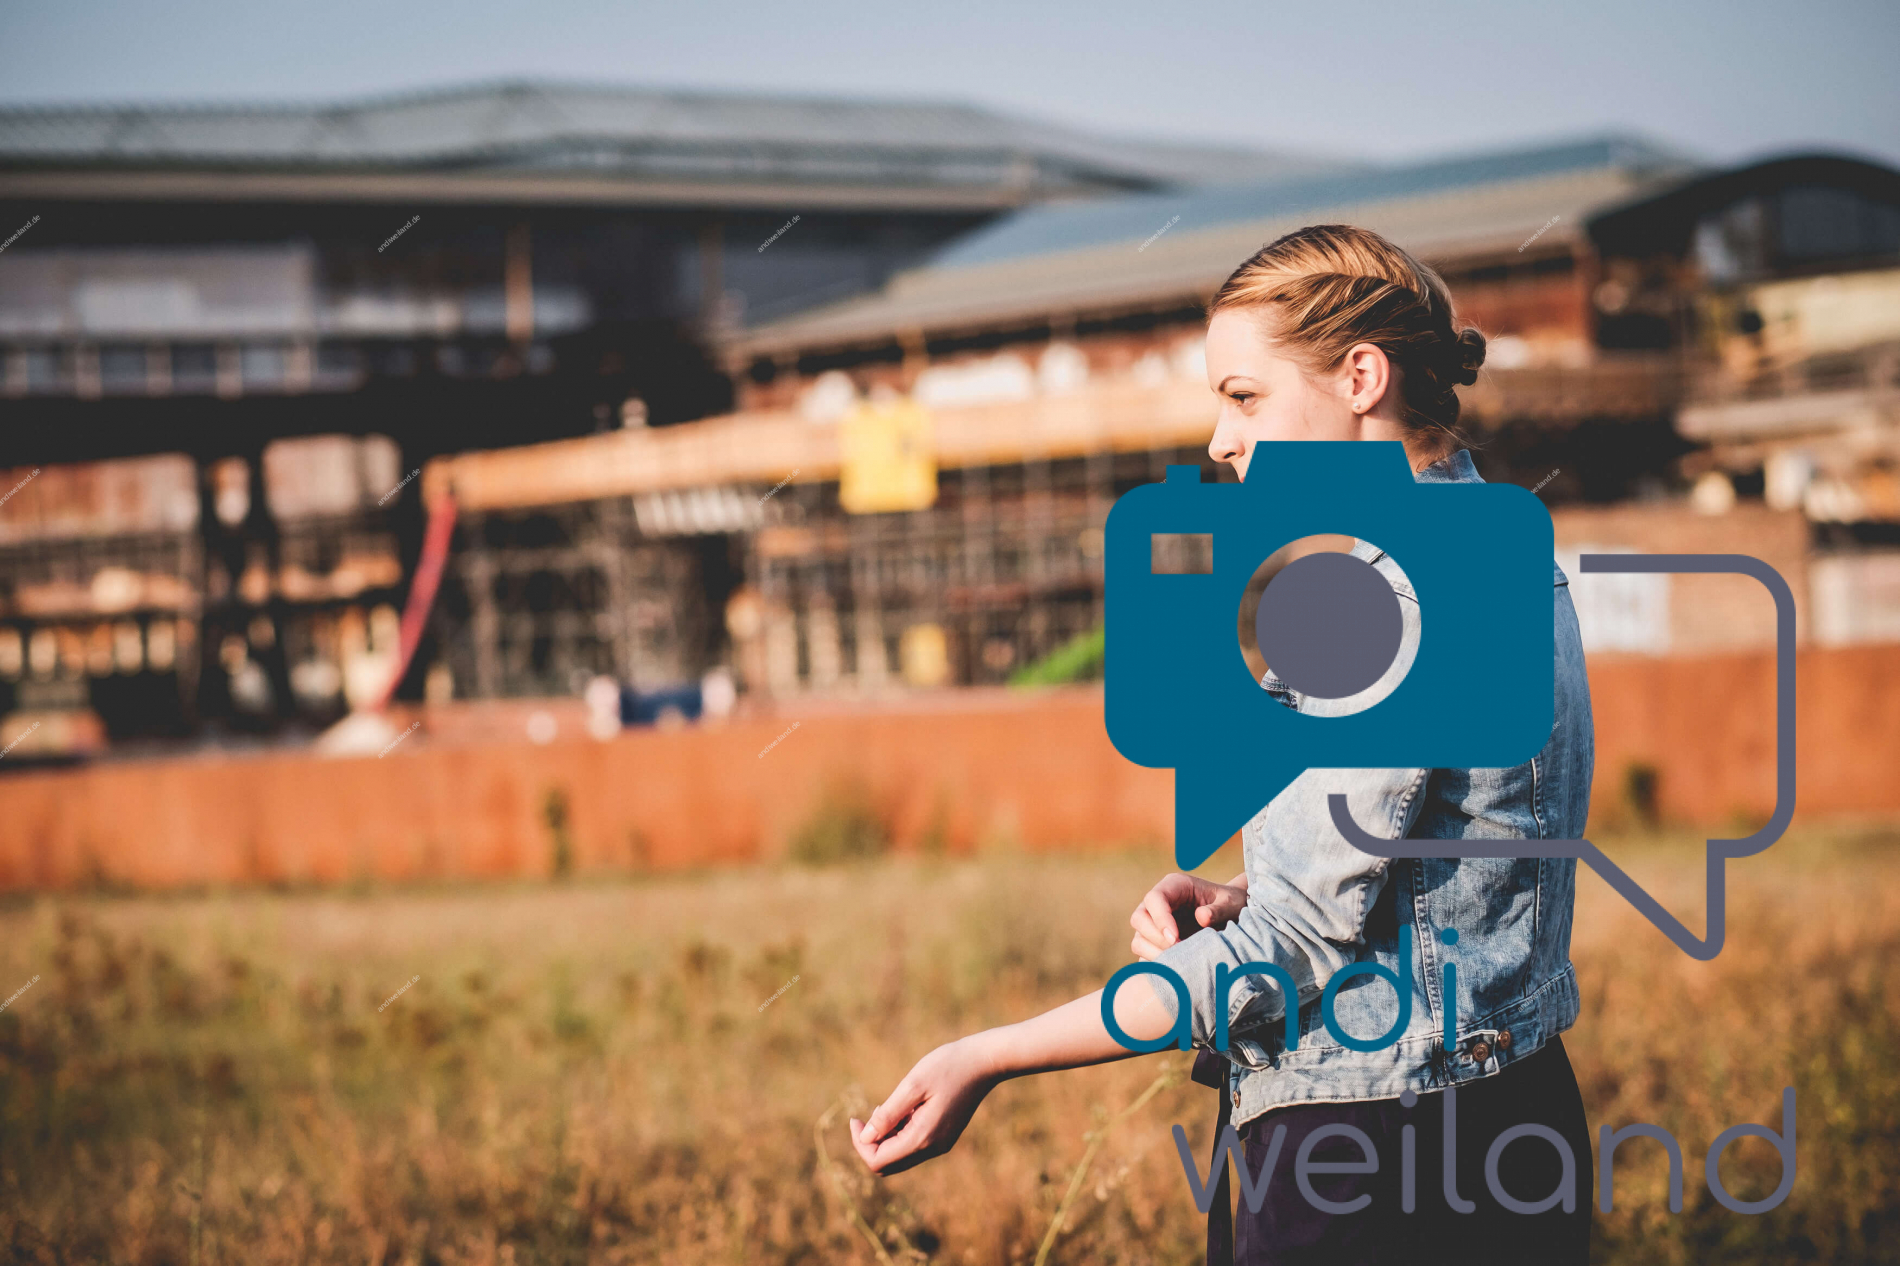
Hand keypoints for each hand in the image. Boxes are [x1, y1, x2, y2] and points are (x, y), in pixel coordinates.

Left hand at [851, 1036, 1000, 1175]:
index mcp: (923, 1137)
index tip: (856, 1118)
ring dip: (885, 1138)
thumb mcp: (912, 1085)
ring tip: (889, 1106)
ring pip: (900, 1157)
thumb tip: (865, 1137)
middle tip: (869, 1114)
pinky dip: (899, 1134)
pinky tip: (904, 1108)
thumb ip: (888, 1114)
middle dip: (870, 1144)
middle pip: (887, 1165)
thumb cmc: (947, 1067)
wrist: (984, 1063)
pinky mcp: (944, 1137)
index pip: (878, 1160)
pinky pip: (913, 1147)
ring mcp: (940, 1145)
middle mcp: (932, 1148)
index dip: (860, 1143)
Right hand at [1130, 872, 1246, 959]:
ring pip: (1139, 939)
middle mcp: (1159, 903)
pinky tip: (1177, 969)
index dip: (1161, 919)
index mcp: (1175, 886)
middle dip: (1156, 938)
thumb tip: (1201, 917)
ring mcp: (1154, 923)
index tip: (1176, 938)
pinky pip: (1145, 956)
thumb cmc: (1231, 905)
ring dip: (1155, 954)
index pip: (1154, 898)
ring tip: (1181, 962)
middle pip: (1139, 918)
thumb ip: (1219, 909)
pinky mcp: (1156, 943)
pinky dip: (1157, 964)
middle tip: (1179, 951)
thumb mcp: (1232, 903)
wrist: (1233, 917)